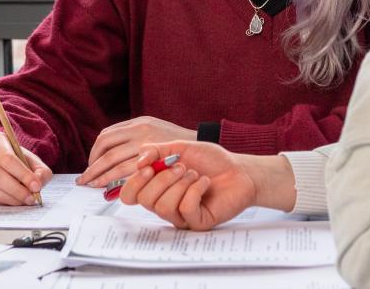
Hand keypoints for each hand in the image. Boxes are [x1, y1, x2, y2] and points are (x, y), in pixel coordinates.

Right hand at [0, 131, 52, 205]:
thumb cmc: (15, 159)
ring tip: (23, 201)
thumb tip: (38, 184)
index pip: (7, 158)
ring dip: (8, 198)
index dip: (23, 174)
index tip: (36, 186)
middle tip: (30, 198)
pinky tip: (12, 202)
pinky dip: (1, 202)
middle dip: (15, 189)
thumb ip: (39, 170)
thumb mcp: (29, 159)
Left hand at [76, 116, 195, 187]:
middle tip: (84, 180)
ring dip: (102, 176)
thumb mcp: (154, 128)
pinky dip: (118, 181)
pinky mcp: (155, 160)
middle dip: (93, 167)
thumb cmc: (177, 141)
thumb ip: (133, 136)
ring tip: (93, 185)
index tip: (91, 164)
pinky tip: (112, 188)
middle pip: (107, 150)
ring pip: (116, 163)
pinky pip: (130, 172)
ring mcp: (148, 145)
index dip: (95, 152)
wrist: (203, 144)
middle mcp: (141, 131)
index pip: (106, 136)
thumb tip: (107, 151)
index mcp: (138, 123)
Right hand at [118, 141, 291, 230]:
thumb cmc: (211, 161)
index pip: (130, 195)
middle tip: (181, 167)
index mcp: (157, 187)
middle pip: (145, 201)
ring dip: (180, 185)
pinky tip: (204, 183)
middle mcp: (165, 203)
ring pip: (163, 207)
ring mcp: (181, 215)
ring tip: (195, 174)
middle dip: (162, 179)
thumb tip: (139, 160)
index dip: (134, 182)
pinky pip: (185, 210)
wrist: (239, 170)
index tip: (148, 166)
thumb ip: (158, 151)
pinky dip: (195, 191)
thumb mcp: (181, 148)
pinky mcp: (197, 222)